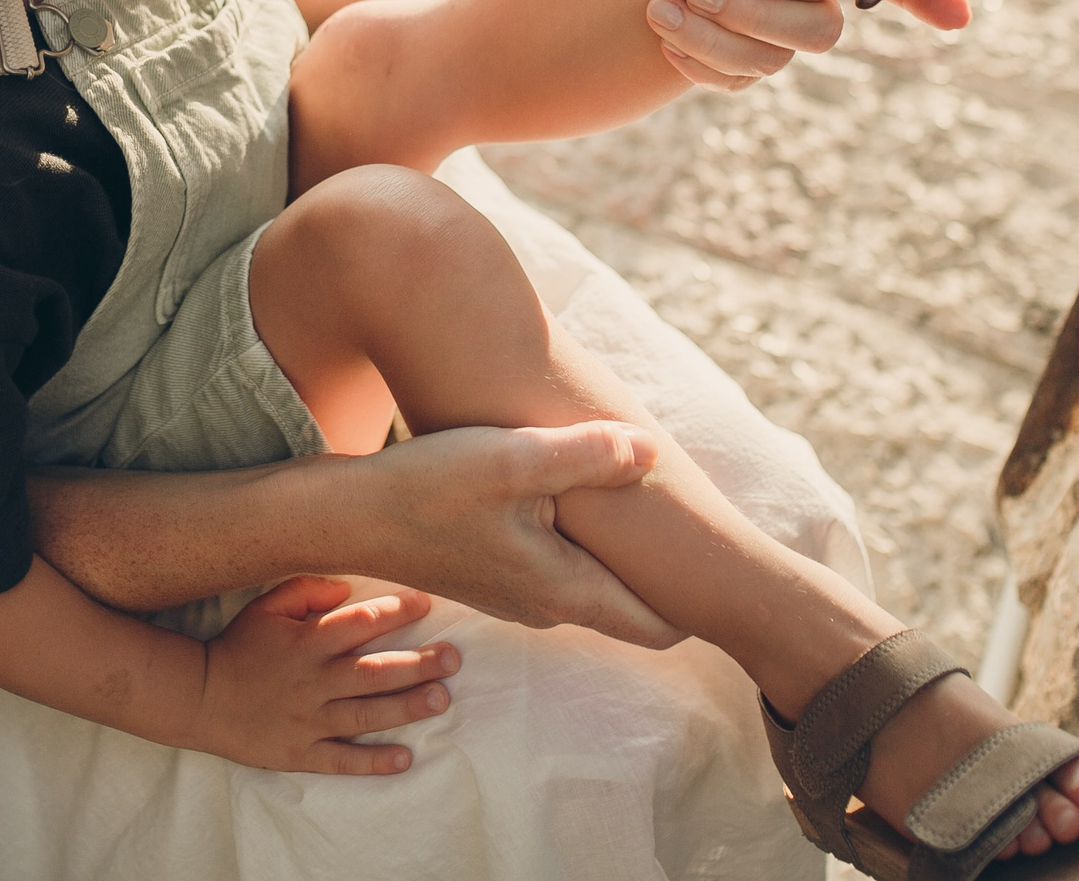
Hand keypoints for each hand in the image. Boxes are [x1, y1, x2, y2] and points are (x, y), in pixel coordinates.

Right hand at [191, 577, 459, 774]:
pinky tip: (404, 758)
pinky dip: (373, 761)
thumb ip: (307, 589)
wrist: (199, 697)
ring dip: (406, 707)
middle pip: (374, 671)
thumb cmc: (240, 647)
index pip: (359, 623)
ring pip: (365, 713)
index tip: (426, 603)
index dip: (394, 611)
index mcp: (307, 642)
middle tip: (454, 658)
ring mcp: (308, 720)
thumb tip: (347, 586)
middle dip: (418, 664)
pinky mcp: (301, 753)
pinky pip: (342, 759)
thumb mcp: (266, 607)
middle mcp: (313, 681)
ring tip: (442, 698)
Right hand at [338, 423, 683, 649]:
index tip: (734, 576)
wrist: (345, 513)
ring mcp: (515, 593)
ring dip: (622, 555)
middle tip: (708, 531)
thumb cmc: (426, 487)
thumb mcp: (513, 462)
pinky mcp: (491, 570)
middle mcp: (544, 606)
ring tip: (653, 506)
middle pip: (631, 605)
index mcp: (562, 591)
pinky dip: (584, 541)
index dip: (700, 607)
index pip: (659, 626)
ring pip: (592, 582)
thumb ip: (589, 455)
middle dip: (669, 577)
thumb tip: (655, 451)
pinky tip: (579, 496)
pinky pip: (559, 565)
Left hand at [644, 0, 973, 88]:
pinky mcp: (726, 63)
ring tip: (661, 8)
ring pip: (773, 62)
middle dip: (763, 15)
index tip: (955, 18)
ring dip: (721, 42)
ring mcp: (765, 33)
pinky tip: (664, 41)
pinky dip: (701, 67)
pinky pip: (733, 83)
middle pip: (820, 28)